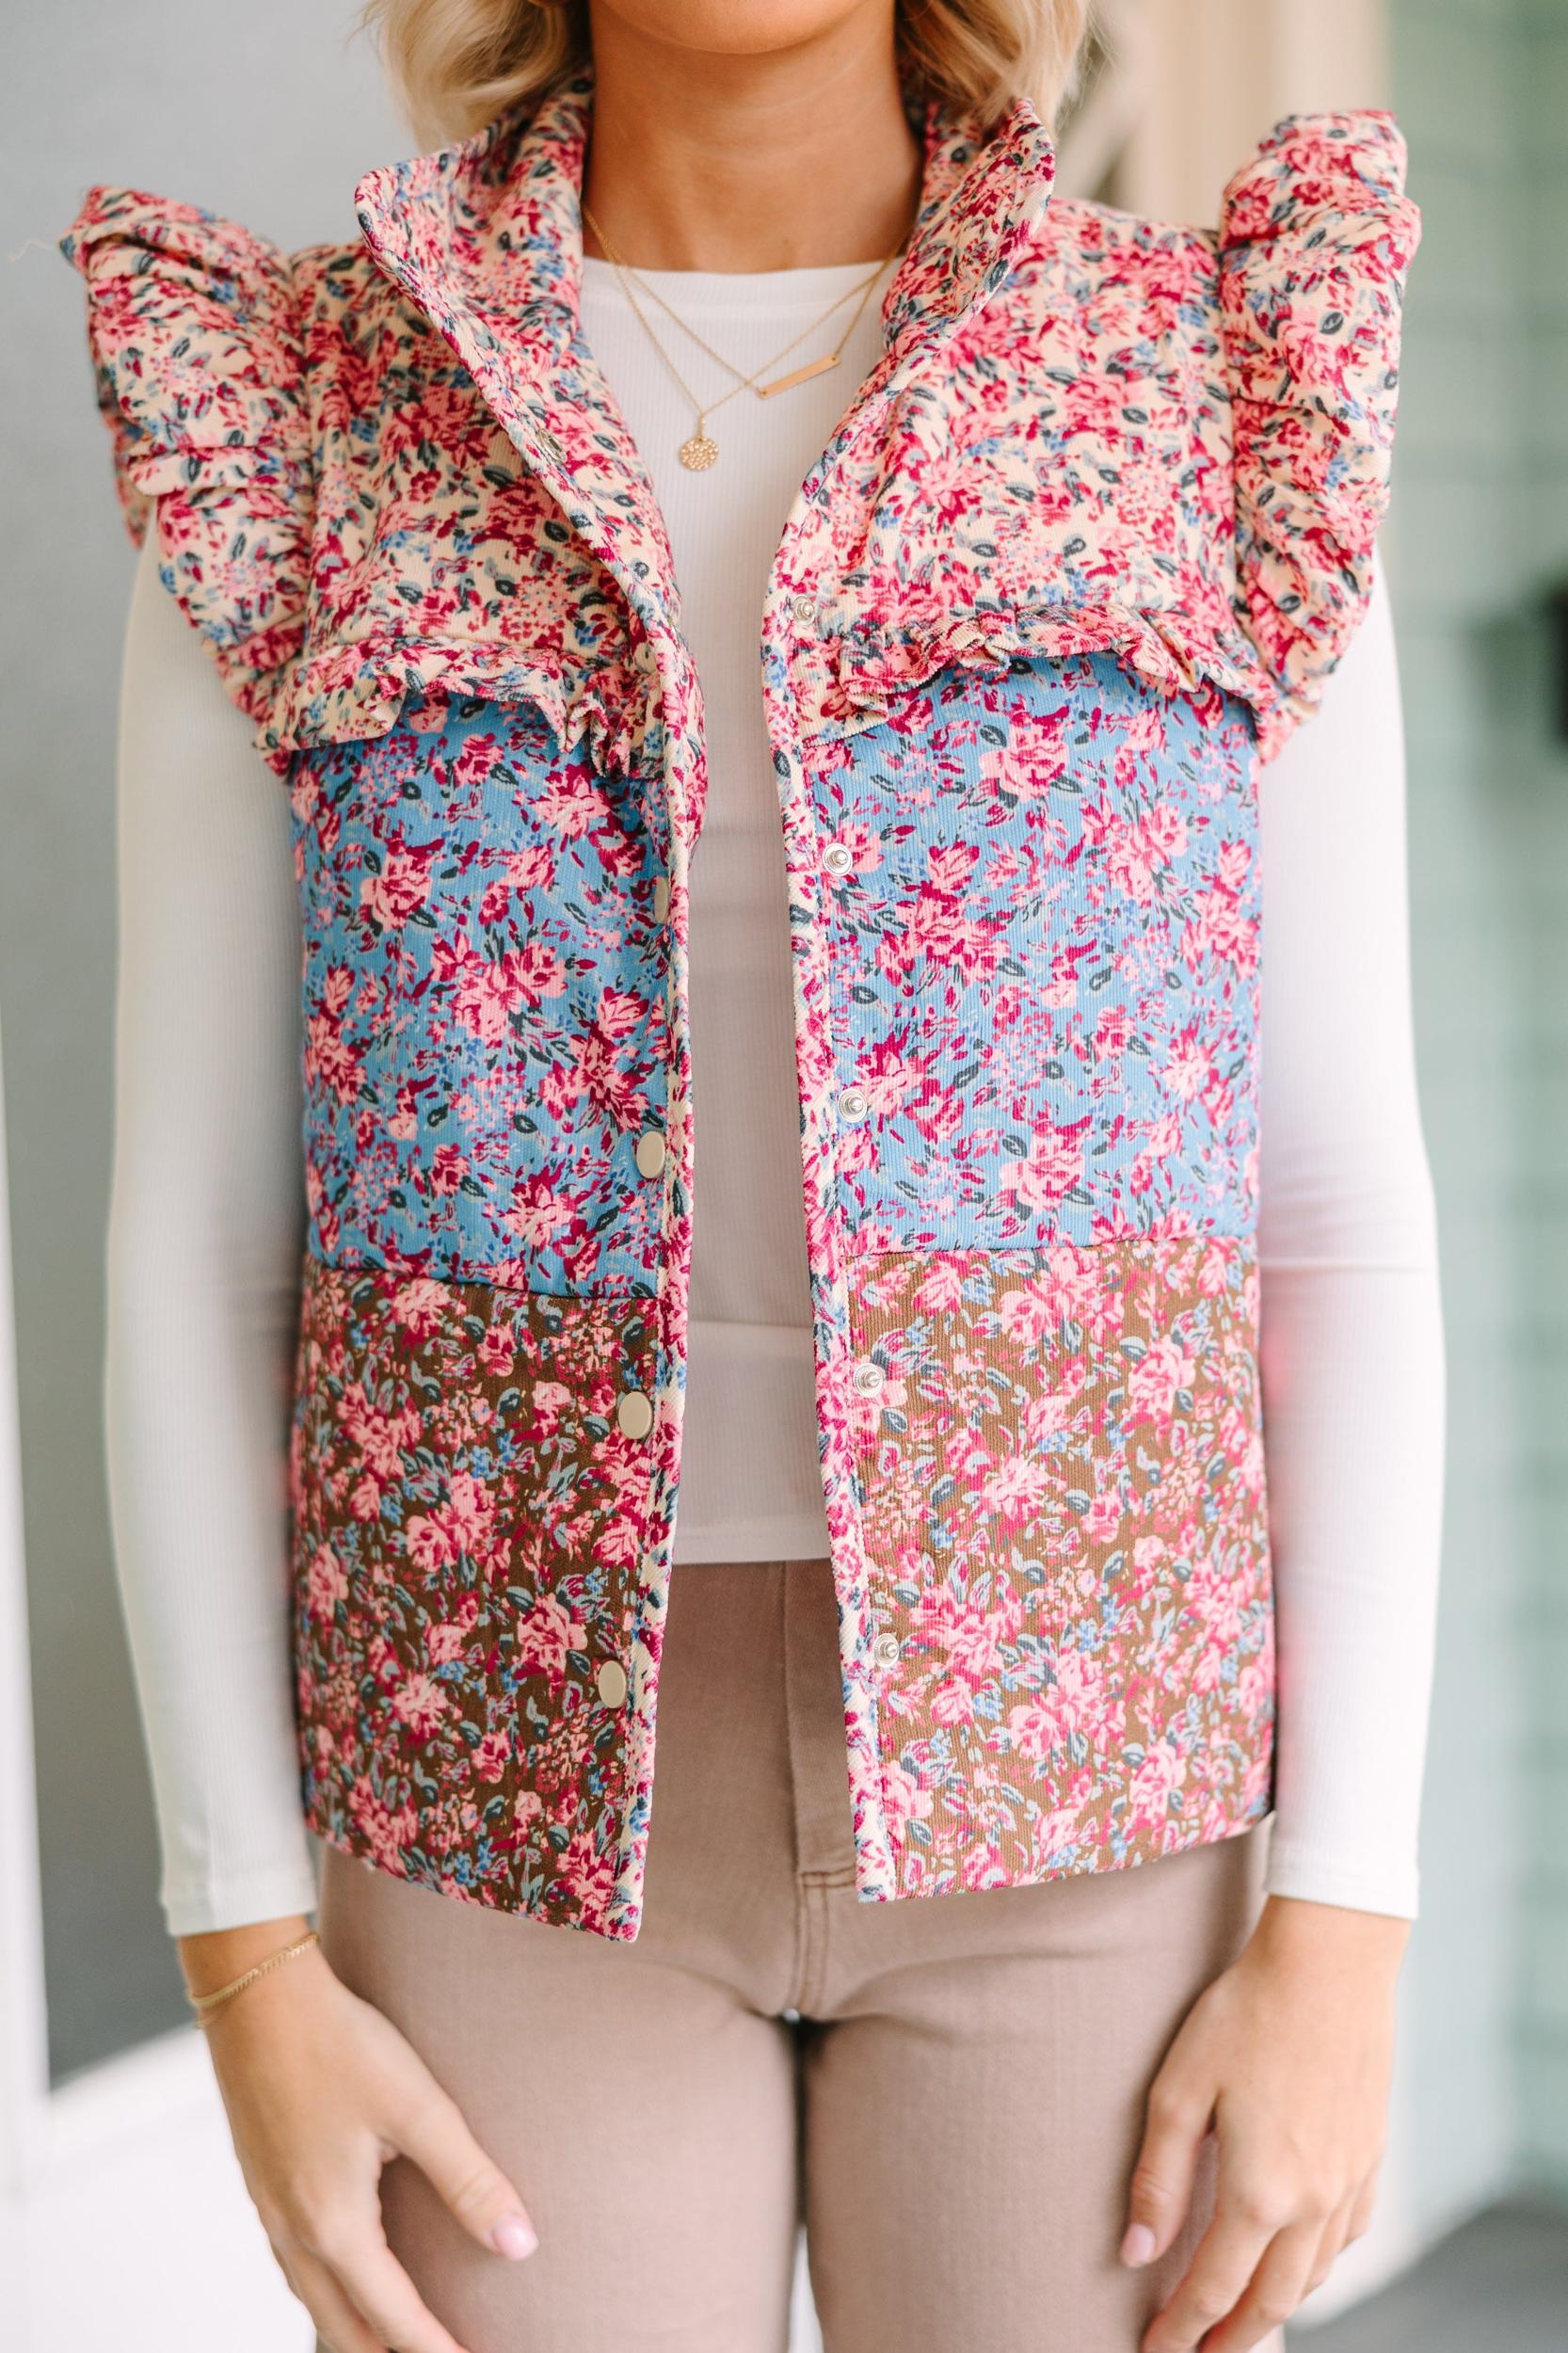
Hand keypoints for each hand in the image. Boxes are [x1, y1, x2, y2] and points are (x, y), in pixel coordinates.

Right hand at [182, 1915, 536, 2352]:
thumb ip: (469, 2178)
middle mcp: (294, 2233)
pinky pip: (297, 2269)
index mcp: (333, 2226)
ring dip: (358, 2332)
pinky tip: (352, 2276)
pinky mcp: (262, 2184)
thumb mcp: (416, 2106)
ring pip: (315, 2304)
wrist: (255, 1992)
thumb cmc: (340, 2042)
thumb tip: (519, 2245)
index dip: (437, 2351)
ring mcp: (270, 2211)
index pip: (394, 2319)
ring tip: (402, 2337)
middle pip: (344, 2332)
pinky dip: (331, 2296)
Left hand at [1121, 1893, 1408, 2351]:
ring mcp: (1350, 2181)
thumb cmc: (1245, 2015)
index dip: (1181, 2329)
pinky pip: (1348, 2237)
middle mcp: (1313, 2202)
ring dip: (1276, 2309)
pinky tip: (1300, 2260)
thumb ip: (1158, 2177)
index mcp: (1260, 2192)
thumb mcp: (1179, 2089)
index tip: (1154, 2352)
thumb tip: (1135, 2253)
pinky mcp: (1372, 2155)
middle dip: (1232, 2340)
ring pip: (1314, 2276)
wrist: (1330, 1963)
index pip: (1214, 2289)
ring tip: (1242, 2320)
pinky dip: (1319, 2266)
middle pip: (1271, 2301)